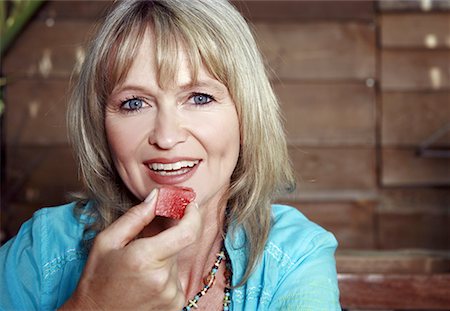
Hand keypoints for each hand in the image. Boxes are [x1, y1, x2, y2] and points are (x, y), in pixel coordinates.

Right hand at [60, 189, 200, 310]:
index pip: (187, 233)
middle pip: (177, 246)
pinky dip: (164, 277)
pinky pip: (176, 281)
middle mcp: (163, 279)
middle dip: (165, 241)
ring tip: (139, 272)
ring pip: (176, 263)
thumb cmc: (97, 280)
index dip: (193, 216)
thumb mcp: (107, 242)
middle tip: (144, 247)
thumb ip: (135, 217)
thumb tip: (157, 197)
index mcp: (145, 258)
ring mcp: (171, 296)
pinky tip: (145, 284)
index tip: (189, 206)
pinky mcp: (175, 306)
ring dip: (163, 261)